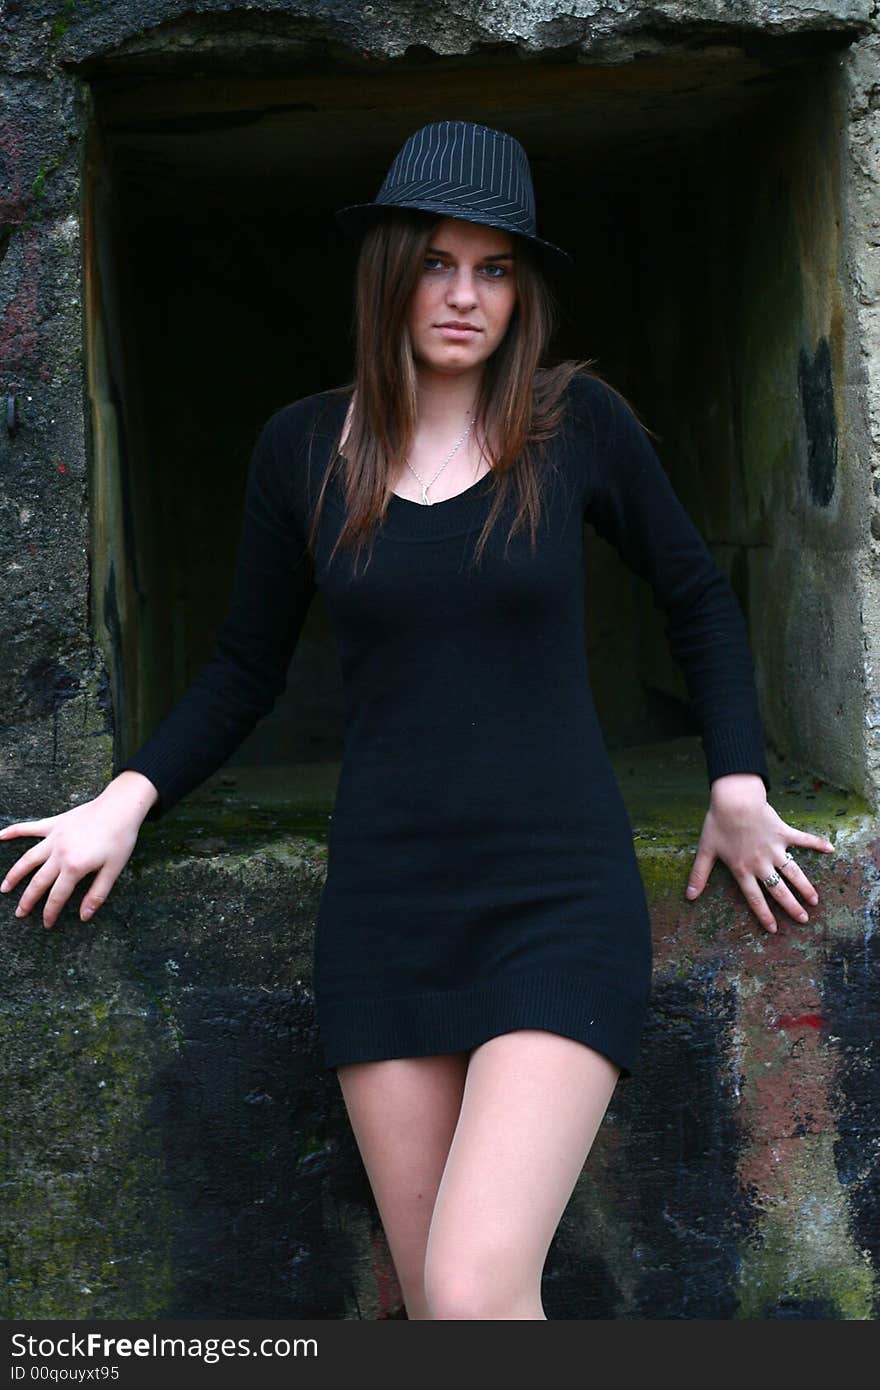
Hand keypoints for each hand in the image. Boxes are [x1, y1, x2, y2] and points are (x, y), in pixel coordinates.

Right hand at [0, 777, 151, 927]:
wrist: (120, 807)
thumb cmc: (120, 839)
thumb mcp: (114, 870)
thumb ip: (97, 894)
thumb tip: (84, 916)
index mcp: (75, 867)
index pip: (57, 896)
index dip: (50, 912)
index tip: (46, 924)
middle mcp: (59, 854)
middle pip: (38, 882)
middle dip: (28, 901)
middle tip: (19, 914)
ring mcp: (54, 838)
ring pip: (28, 859)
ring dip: (14, 874)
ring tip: (4, 888)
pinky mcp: (54, 824)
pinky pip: (29, 828)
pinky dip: (13, 831)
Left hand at [684, 772, 834, 933]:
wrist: (735, 800)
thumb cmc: (718, 823)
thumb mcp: (705, 851)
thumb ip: (699, 875)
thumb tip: (689, 897)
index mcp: (743, 870)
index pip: (755, 898)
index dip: (764, 915)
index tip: (774, 929)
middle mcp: (762, 863)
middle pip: (779, 890)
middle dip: (792, 907)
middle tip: (804, 919)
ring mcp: (775, 849)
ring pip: (794, 873)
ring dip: (806, 887)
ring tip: (815, 900)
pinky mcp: (784, 833)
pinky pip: (804, 840)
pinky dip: (817, 843)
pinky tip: (831, 849)